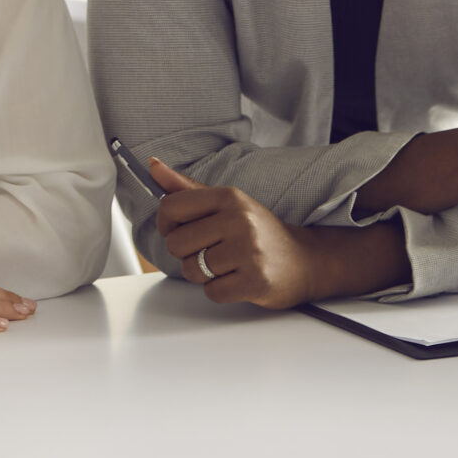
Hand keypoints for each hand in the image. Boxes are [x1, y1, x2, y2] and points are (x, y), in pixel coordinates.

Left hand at [148, 158, 322, 307]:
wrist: (304, 261)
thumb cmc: (260, 232)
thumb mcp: (227, 203)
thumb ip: (186, 188)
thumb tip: (153, 166)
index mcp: (229, 197)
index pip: (171, 206)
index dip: (167, 224)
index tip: (180, 229)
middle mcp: (239, 219)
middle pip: (177, 243)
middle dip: (188, 253)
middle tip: (212, 251)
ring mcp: (248, 250)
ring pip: (192, 270)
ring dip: (204, 274)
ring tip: (227, 265)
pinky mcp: (255, 281)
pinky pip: (212, 292)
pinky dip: (220, 290)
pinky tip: (237, 279)